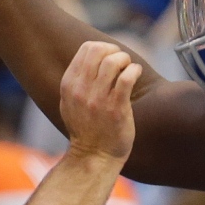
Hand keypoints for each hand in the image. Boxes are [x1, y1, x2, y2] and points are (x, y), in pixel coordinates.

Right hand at [59, 41, 141, 160]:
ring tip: (129, 68)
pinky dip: (134, 70)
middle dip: (115, 50)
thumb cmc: (86, 128)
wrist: (94, 156)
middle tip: (122, 62)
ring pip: (113, 61)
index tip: (111, 57)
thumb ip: (77, 81)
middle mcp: (81, 90)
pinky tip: (135, 75)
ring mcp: (98, 99)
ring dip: (125, 60)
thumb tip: (93, 56)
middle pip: (99, 50)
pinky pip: (127, 78)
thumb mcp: (70, 103)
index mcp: (69, 85)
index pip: (86, 49)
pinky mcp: (116, 108)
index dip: (103, 48)